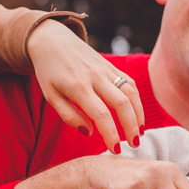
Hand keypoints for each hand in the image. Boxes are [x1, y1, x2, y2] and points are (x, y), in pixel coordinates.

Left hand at [26, 19, 144, 153]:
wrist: (51, 39)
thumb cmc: (48, 71)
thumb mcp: (50, 96)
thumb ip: (69, 116)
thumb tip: (89, 132)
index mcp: (78, 86)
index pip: (101, 114)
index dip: (111, 134)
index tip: (115, 150)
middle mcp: (95, 76)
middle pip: (122, 103)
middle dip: (131, 127)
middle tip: (134, 145)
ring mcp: (105, 69)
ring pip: (130, 92)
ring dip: (139, 114)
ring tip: (139, 132)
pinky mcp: (111, 65)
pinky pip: (129, 82)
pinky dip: (137, 99)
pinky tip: (136, 114)